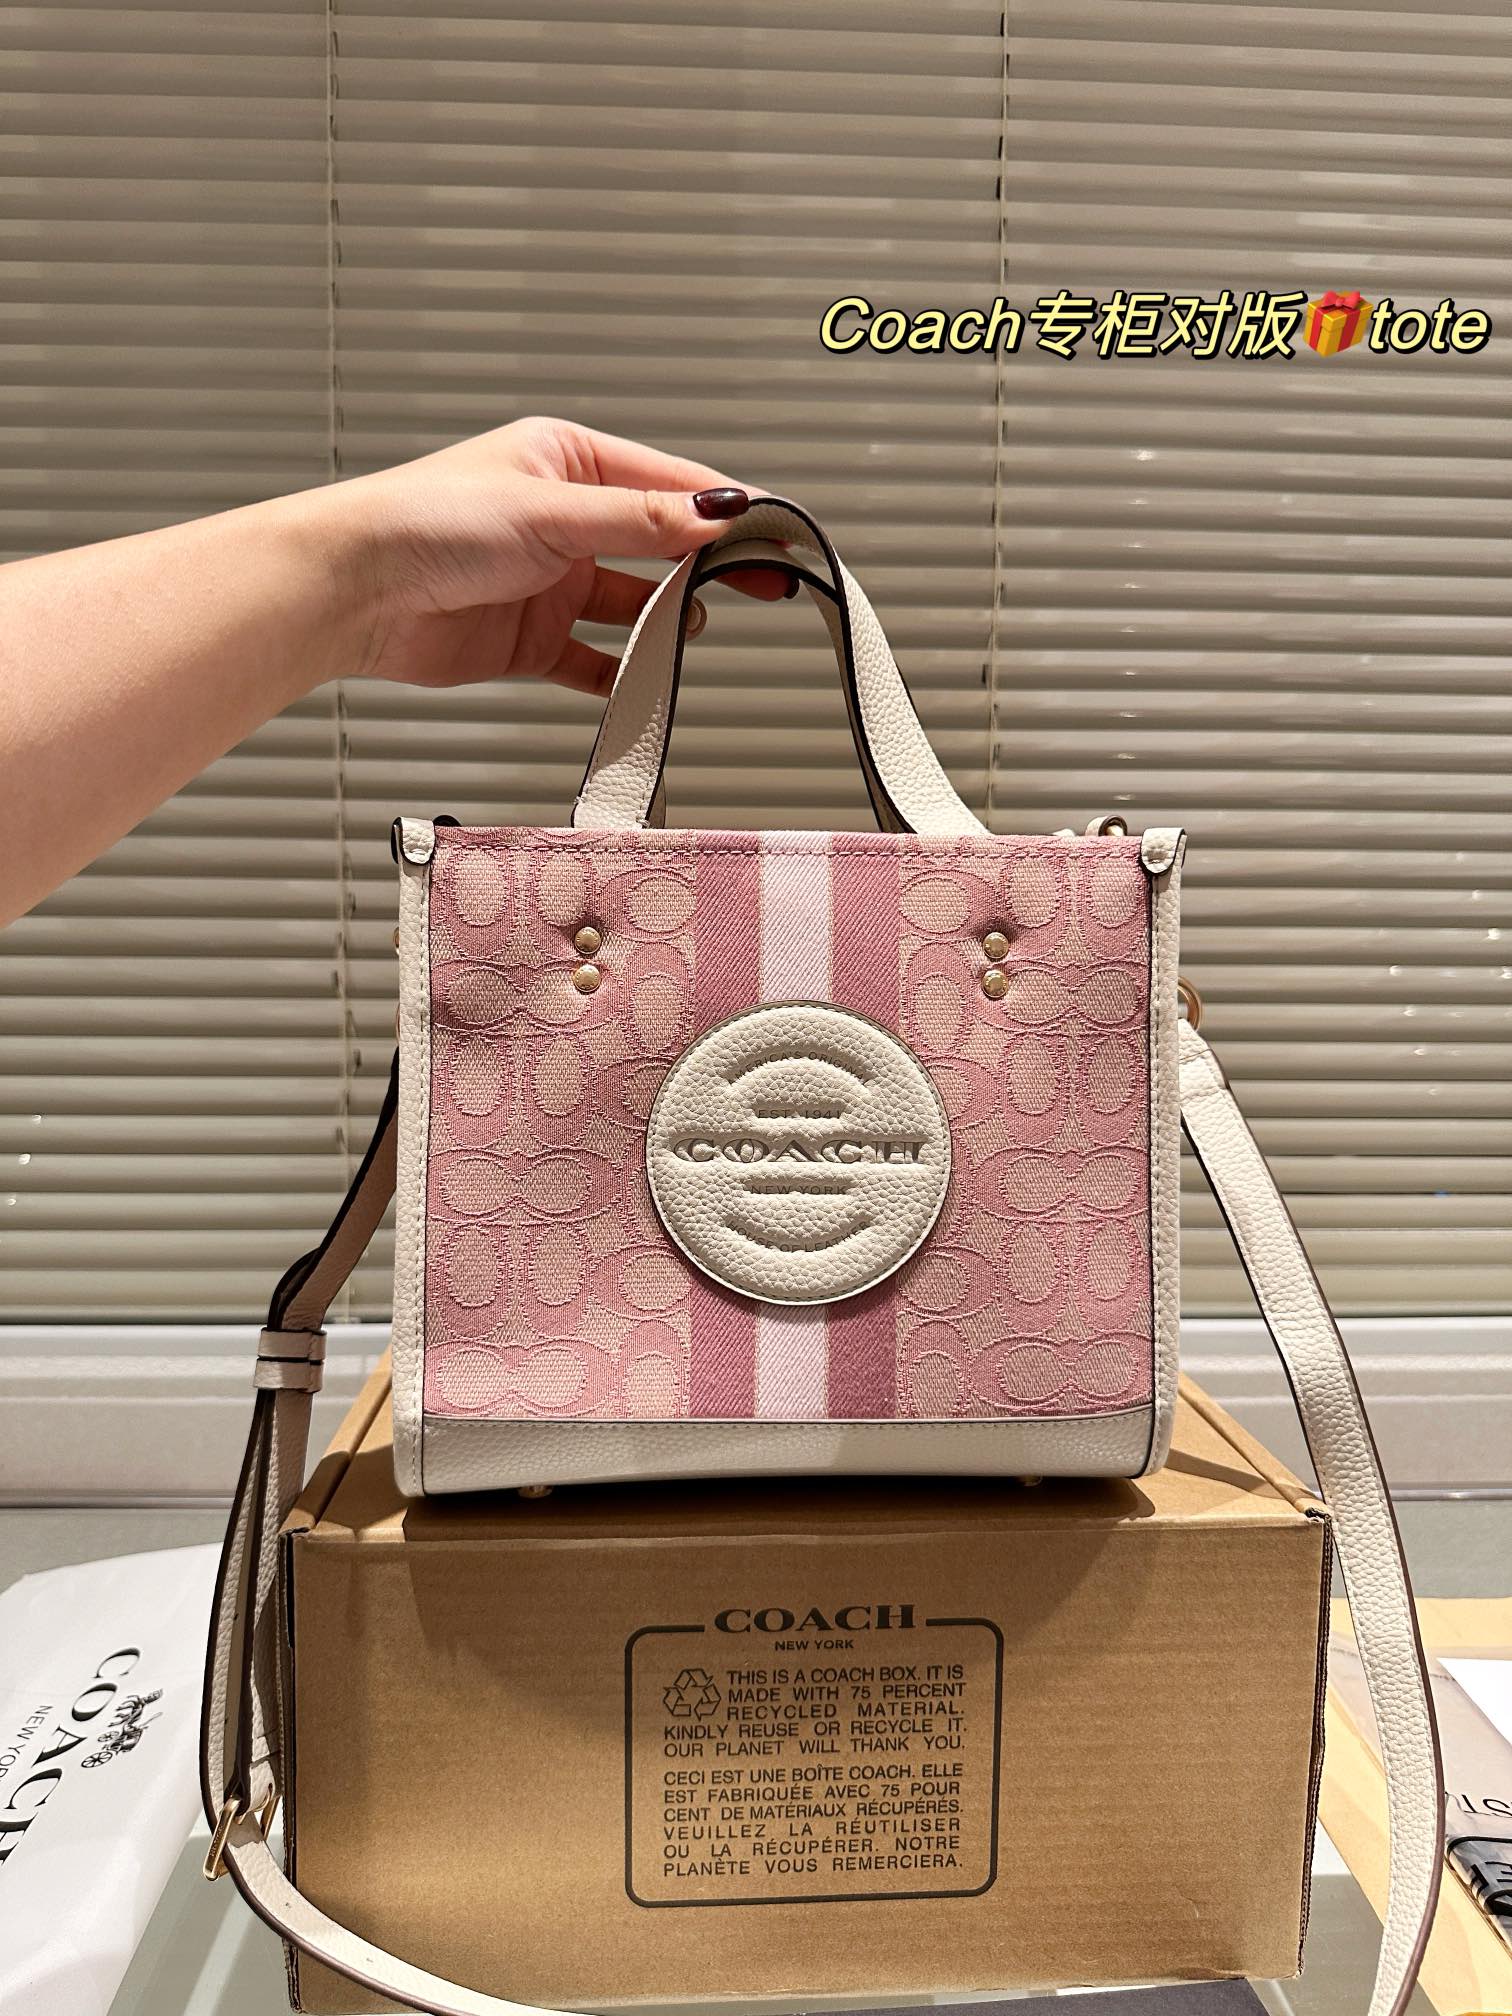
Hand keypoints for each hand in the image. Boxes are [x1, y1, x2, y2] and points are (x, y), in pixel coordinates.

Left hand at [329, 415, 786, 693]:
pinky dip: (621, 676)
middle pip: (659, 546)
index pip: (669, 484)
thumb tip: (715, 513)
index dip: (727, 510)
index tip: (778, 532)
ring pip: (631, 606)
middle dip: (708, 566)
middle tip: (767, 586)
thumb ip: (640, 521)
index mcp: (567, 462)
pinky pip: (593, 662)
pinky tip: (646, 683)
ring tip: (691, 632)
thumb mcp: (552, 512)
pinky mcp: (530, 639)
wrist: (353, 590)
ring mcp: (548, 582)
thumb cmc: (425, 522)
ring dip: (664, 622)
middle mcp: (561, 520)